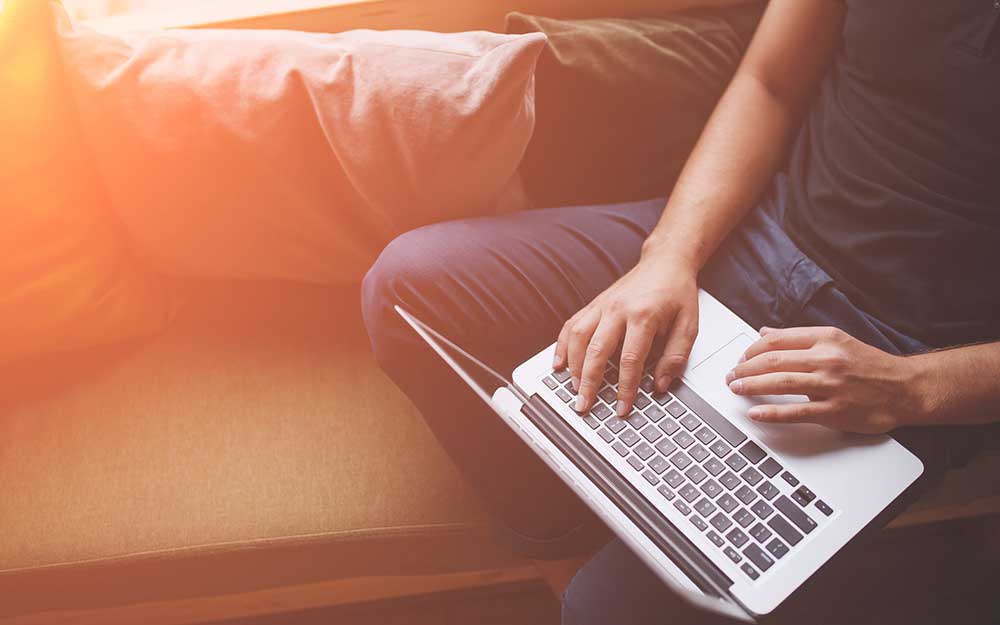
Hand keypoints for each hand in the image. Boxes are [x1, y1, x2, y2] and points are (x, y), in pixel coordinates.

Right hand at [553, 252, 698, 416]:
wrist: (665, 262)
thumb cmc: (677, 293)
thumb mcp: (689, 325)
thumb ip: (676, 356)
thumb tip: (660, 384)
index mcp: (643, 315)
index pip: (630, 360)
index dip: (625, 388)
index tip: (622, 408)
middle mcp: (618, 310)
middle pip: (596, 350)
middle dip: (588, 382)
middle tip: (584, 405)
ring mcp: (602, 306)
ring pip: (578, 337)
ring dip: (573, 366)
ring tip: (573, 389)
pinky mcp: (594, 304)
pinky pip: (571, 325)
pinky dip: (562, 346)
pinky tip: (559, 364)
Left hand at [726, 326, 920, 433]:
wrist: (906, 388)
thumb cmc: (870, 366)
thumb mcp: (836, 341)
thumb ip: (799, 338)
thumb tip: (765, 333)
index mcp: (825, 338)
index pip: (776, 340)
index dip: (751, 350)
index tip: (741, 358)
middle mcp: (826, 359)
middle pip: (772, 360)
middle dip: (744, 369)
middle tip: (731, 376)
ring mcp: (830, 385)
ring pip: (780, 383)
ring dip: (751, 386)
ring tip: (736, 390)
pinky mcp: (835, 410)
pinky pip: (796, 411)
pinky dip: (771, 412)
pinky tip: (755, 413)